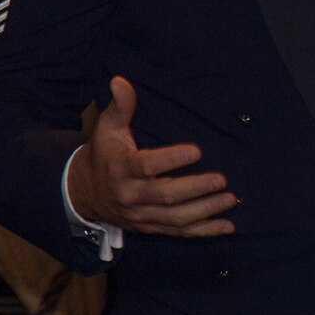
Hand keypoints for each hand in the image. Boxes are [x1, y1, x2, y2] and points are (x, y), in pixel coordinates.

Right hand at [66, 76, 236, 236]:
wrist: (85, 193)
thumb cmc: (105, 154)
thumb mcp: (107, 128)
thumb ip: (120, 106)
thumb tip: (120, 80)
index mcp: (121, 169)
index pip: (146, 165)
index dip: (171, 159)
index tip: (197, 150)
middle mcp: (131, 195)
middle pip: (165, 195)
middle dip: (195, 189)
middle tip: (221, 179)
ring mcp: (141, 215)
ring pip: (175, 218)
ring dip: (205, 210)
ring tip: (230, 199)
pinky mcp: (151, 227)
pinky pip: (179, 233)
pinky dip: (204, 231)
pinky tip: (227, 226)